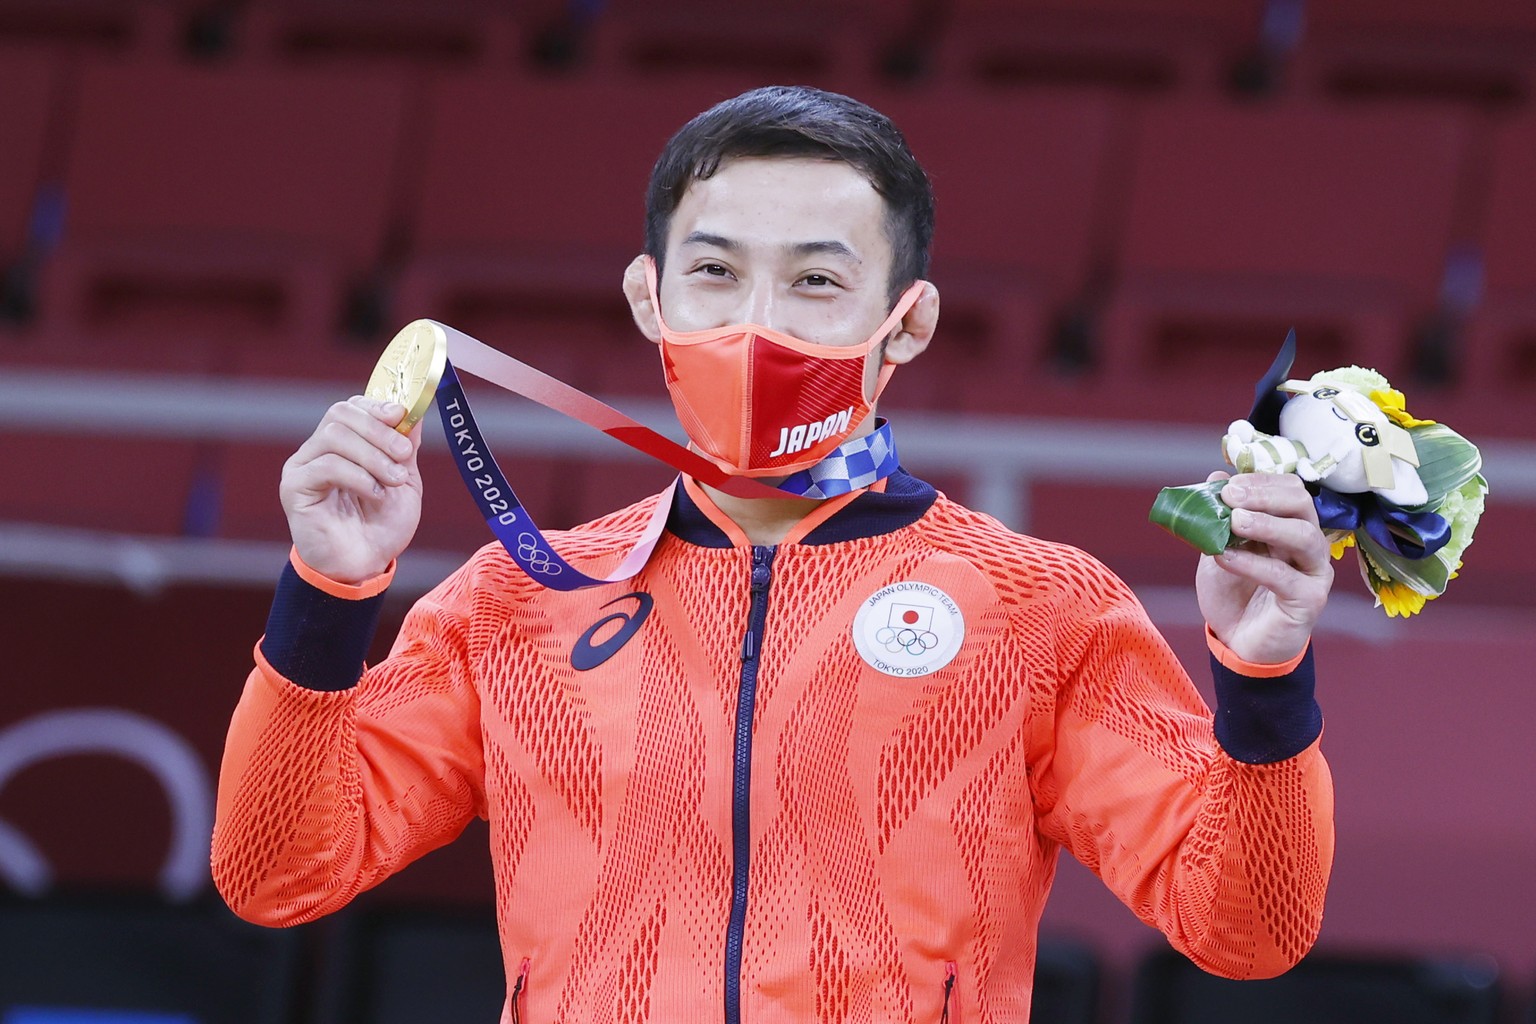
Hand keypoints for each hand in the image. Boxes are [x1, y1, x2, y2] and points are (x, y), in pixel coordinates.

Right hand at [280, 396, 422, 583]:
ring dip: (373, 456)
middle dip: (379, 430)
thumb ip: (405, 446)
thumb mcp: (404, 481)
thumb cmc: (382, 526)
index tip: (402, 416)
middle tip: (404, 454)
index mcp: (343, 444)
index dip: (377, 406)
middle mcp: (318, 450)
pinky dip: (358, 476)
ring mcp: (303, 467)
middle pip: (340, 414)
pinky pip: (325, 466)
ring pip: (334, 437)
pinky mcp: (294, 488)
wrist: (365, 567)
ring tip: (393, 480)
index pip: (351, 407)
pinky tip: (374, 494)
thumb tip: (414, 410)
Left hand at [1196, 471, 1332, 664]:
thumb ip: (1218, 517)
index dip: (1260, 482)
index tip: (1228, 485)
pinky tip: (1225, 557)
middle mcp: (1308, 543)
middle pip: (1302, 504)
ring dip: (1267, 524)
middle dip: (1265, 495)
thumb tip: (1214, 476)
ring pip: (1304, 536)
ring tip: (1234, 522)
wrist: (1236, 642)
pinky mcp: (1309, 599)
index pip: (1288, 489)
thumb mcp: (1218, 548)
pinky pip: (1284, 576)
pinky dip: (1252, 563)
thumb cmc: (1233, 592)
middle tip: (1231, 498)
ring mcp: (1313, 571)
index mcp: (1289, 525)